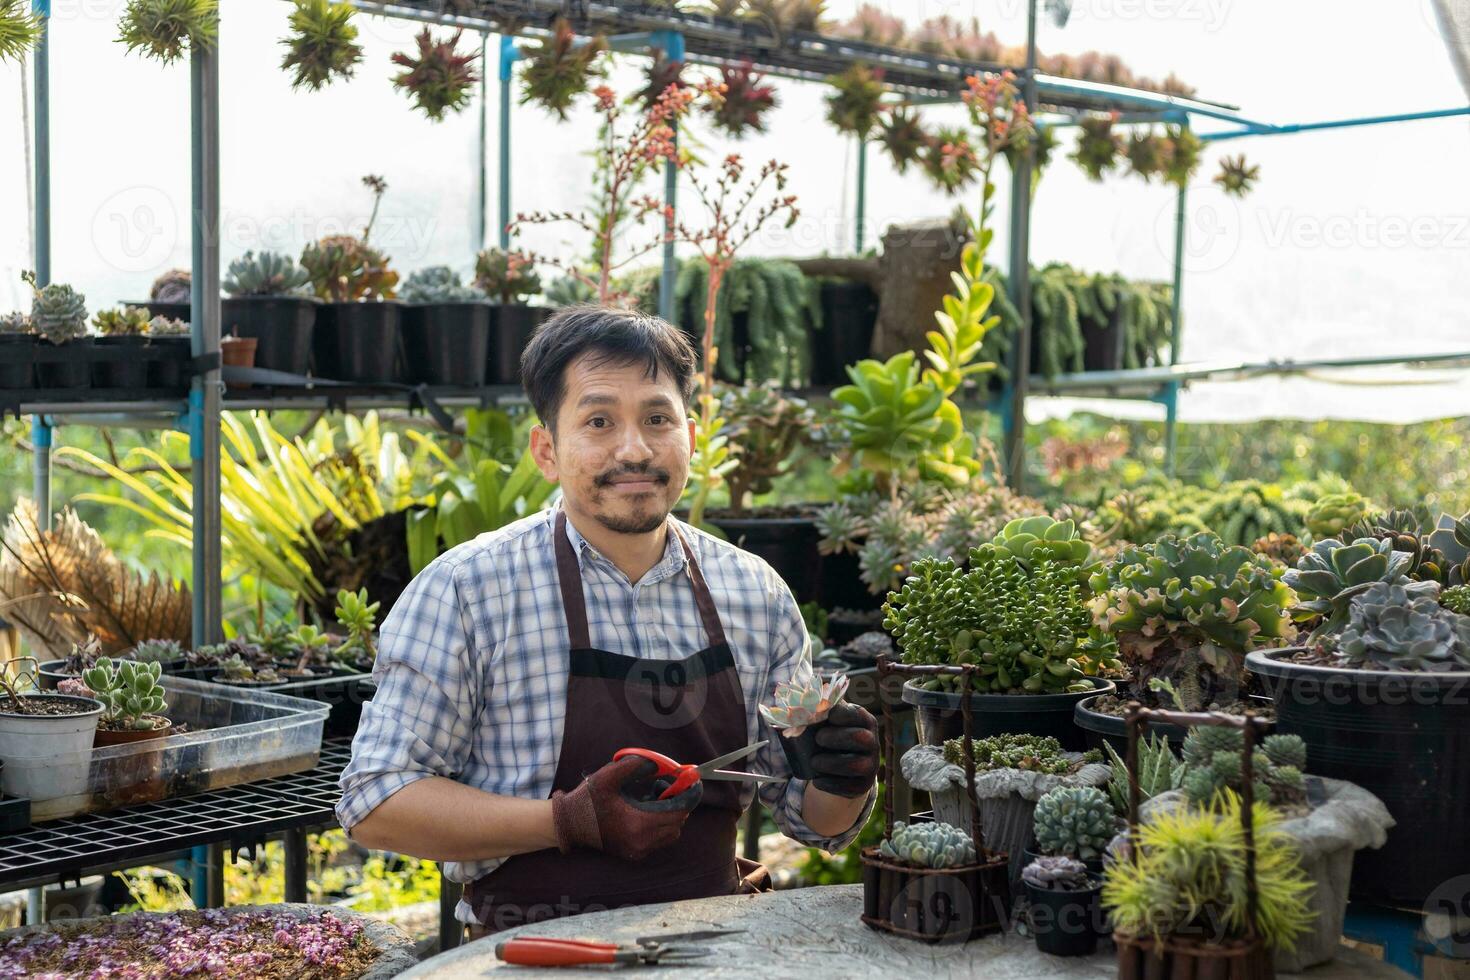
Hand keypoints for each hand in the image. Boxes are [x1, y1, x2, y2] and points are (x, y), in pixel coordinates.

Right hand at [551, 755, 699, 860]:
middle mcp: (640, 842)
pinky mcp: (633, 855)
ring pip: (670, 835)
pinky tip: (644, 813)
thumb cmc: (587, 800)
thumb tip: (658, 764)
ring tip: (653, 801)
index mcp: (637, 824)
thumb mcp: (608, 777)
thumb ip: (634, 766)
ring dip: (670, 818)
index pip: (676, 813)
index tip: (691, 783)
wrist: (568, 825)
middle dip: (677, 805)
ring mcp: (637, 851)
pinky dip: (660, 827)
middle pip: (677, 825)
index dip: (687, 796)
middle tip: (666, 788)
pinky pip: (658, 842)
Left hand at [810, 703, 877, 798]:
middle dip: (837, 737)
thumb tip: (795, 705)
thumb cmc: (831, 737)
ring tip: (814, 762)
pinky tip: (817, 780)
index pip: (858, 715)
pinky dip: (830, 784)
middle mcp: (872, 742)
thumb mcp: (830, 723)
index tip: (828, 715)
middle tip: (818, 739)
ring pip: (856, 765)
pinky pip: (849, 787)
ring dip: (832, 763)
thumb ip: (819, 712)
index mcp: (864, 722)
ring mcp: (870, 765)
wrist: (840, 768)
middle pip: (860, 738)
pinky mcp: (863, 785)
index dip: (844, 714)